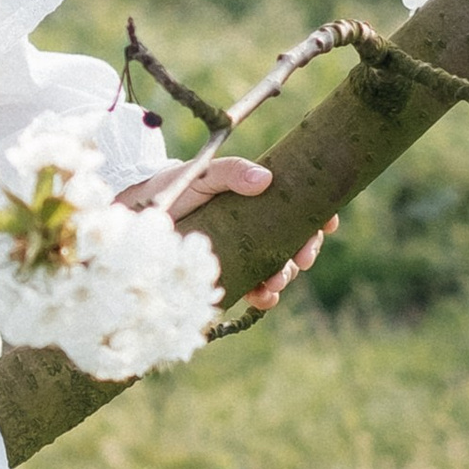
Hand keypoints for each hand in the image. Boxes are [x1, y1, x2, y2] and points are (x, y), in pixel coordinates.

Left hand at [119, 156, 337, 315]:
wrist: (139, 211)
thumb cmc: (177, 185)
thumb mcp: (206, 172)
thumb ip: (233, 172)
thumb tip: (266, 179)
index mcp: (259, 200)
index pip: (299, 208)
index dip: (320, 217)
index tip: (329, 223)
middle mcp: (257, 228)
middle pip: (296, 242)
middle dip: (305, 252)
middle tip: (303, 258)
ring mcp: (245, 253)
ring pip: (279, 268)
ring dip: (285, 276)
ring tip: (277, 280)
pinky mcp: (228, 275)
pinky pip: (254, 289)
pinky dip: (264, 295)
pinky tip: (265, 296)